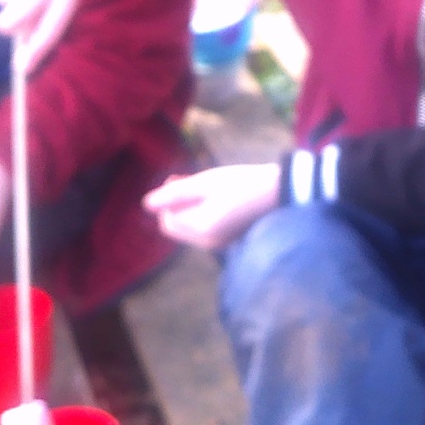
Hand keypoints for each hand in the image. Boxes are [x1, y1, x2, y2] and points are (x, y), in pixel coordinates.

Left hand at [144, 164, 279, 249]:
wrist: (279, 191)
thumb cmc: (241, 183)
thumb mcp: (205, 182)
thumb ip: (174, 193)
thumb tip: (145, 204)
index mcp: (201, 229)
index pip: (166, 221)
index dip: (168, 201)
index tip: (179, 180)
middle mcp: (208, 243)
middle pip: (177, 227)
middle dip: (178, 205)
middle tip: (189, 181)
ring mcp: (219, 244)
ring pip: (190, 227)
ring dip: (190, 208)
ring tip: (205, 187)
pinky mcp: (229, 239)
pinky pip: (205, 228)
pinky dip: (203, 214)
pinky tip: (217, 197)